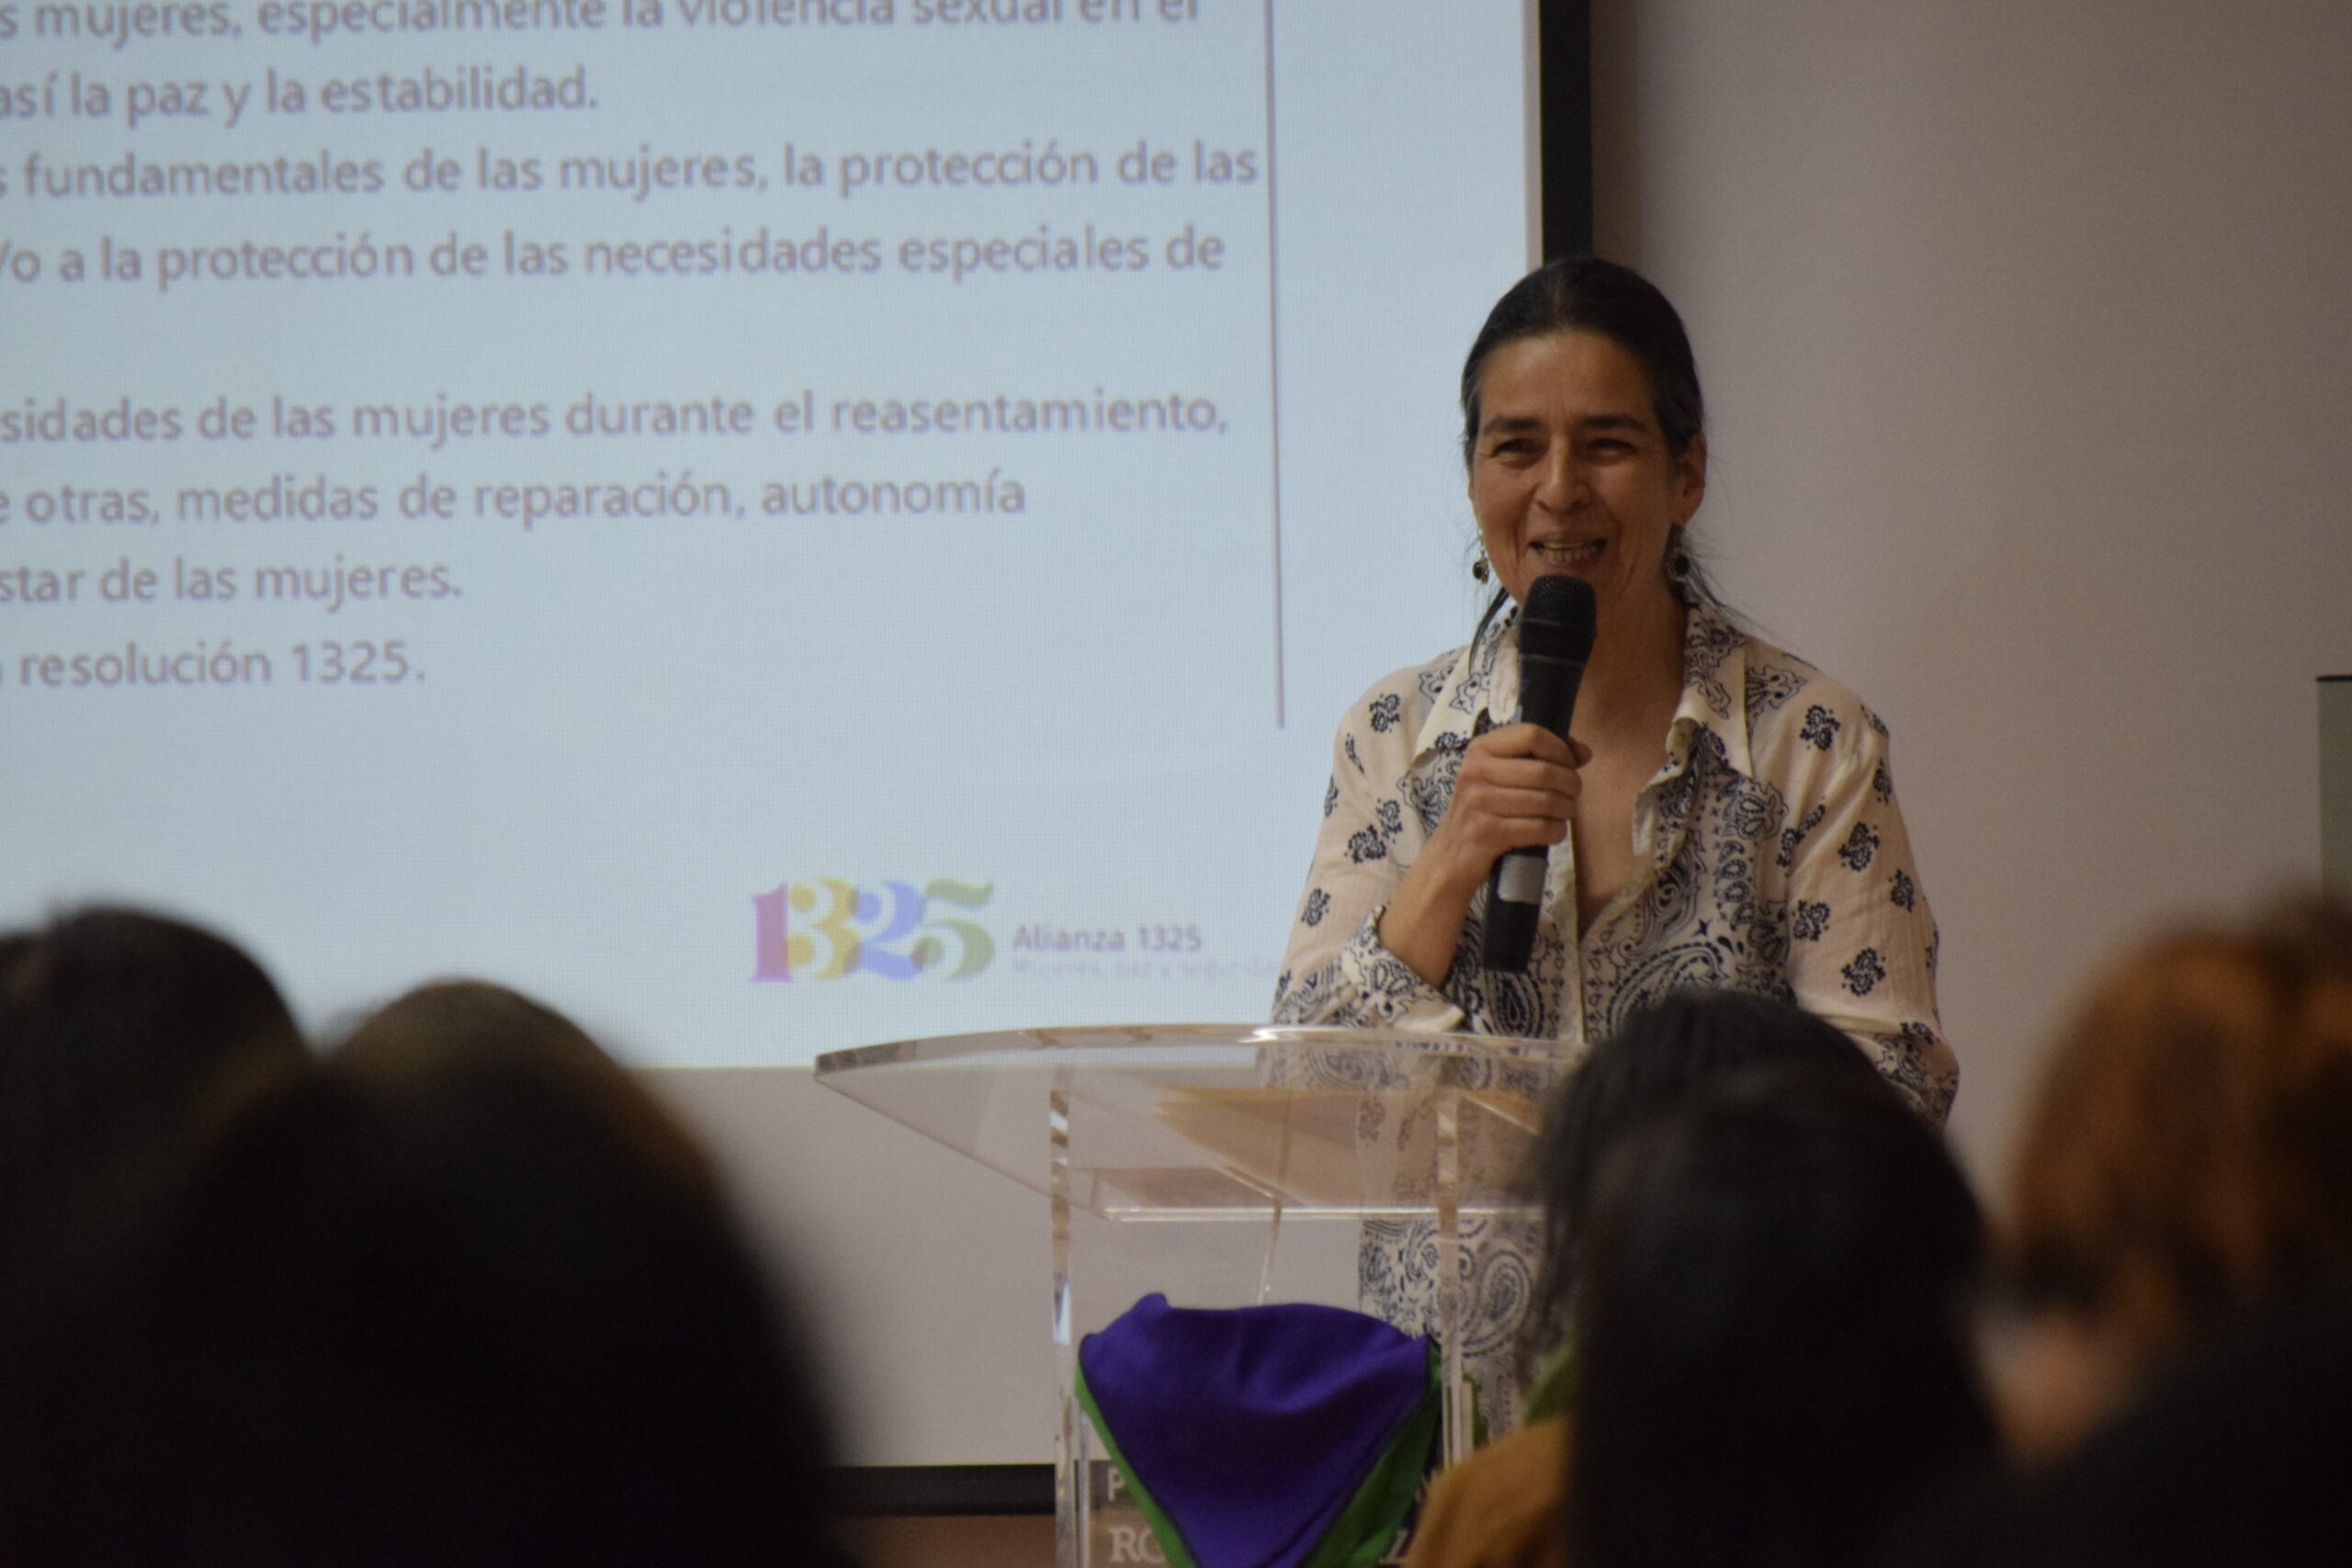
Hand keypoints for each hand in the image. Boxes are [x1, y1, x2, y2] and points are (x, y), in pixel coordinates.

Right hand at [1379, 724, 1589, 987]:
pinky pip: (1539, 828)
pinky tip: (1552, 832)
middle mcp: (1475, 772)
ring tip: (1564, 813)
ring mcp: (1478, 803)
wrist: (1451, 856)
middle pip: (1544, 770)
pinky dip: (1555, 831)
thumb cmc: (1484, 811)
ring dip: (1566, 809)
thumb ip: (1540, 758)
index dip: (1561, 749)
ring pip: (1546, 800)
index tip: (1569, 764)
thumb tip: (1584, 752)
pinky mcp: (1486, 833)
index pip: (1532, 734)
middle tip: (1573, 795)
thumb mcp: (1502, 777)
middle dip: (1570, 784)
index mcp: (1480, 749)